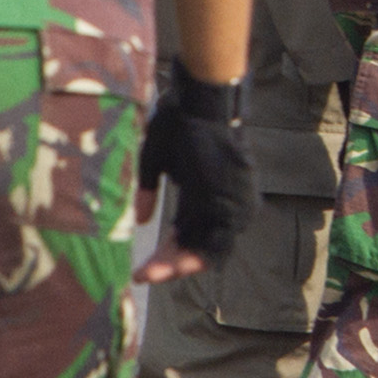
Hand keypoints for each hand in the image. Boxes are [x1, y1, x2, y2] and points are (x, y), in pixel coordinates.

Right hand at [136, 68, 253, 284]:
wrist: (203, 101)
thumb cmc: (178, 122)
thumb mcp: (157, 161)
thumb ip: (151, 191)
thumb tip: (143, 220)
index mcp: (205, 194)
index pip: (188, 234)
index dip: (165, 253)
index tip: (140, 270)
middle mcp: (224, 205)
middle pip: (199, 247)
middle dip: (169, 265)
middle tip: (143, 276)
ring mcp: (234, 205)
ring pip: (210, 250)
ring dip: (179, 265)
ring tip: (153, 274)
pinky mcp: (237, 203)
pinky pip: (219, 242)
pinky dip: (196, 257)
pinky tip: (173, 266)